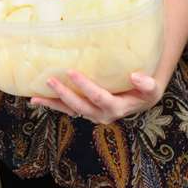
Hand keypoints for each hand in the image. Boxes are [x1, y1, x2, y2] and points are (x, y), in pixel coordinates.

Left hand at [31, 70, 161, 123]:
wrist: (140, 99)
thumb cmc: (146, 90)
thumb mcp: (152, 88)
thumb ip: (146, 84)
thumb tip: (135, 76)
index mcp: (116, 108)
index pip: (97, 97)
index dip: (84, 86)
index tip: (72, 72)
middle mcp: (101, 115)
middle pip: (79, 106)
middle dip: (64, 94)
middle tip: (50, 80)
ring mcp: (91, 114)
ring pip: (69, 110)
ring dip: (52, 103)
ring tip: (35, 97)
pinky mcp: (84, 110)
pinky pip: (66, 109)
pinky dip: (51, 104)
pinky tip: (35, 99)